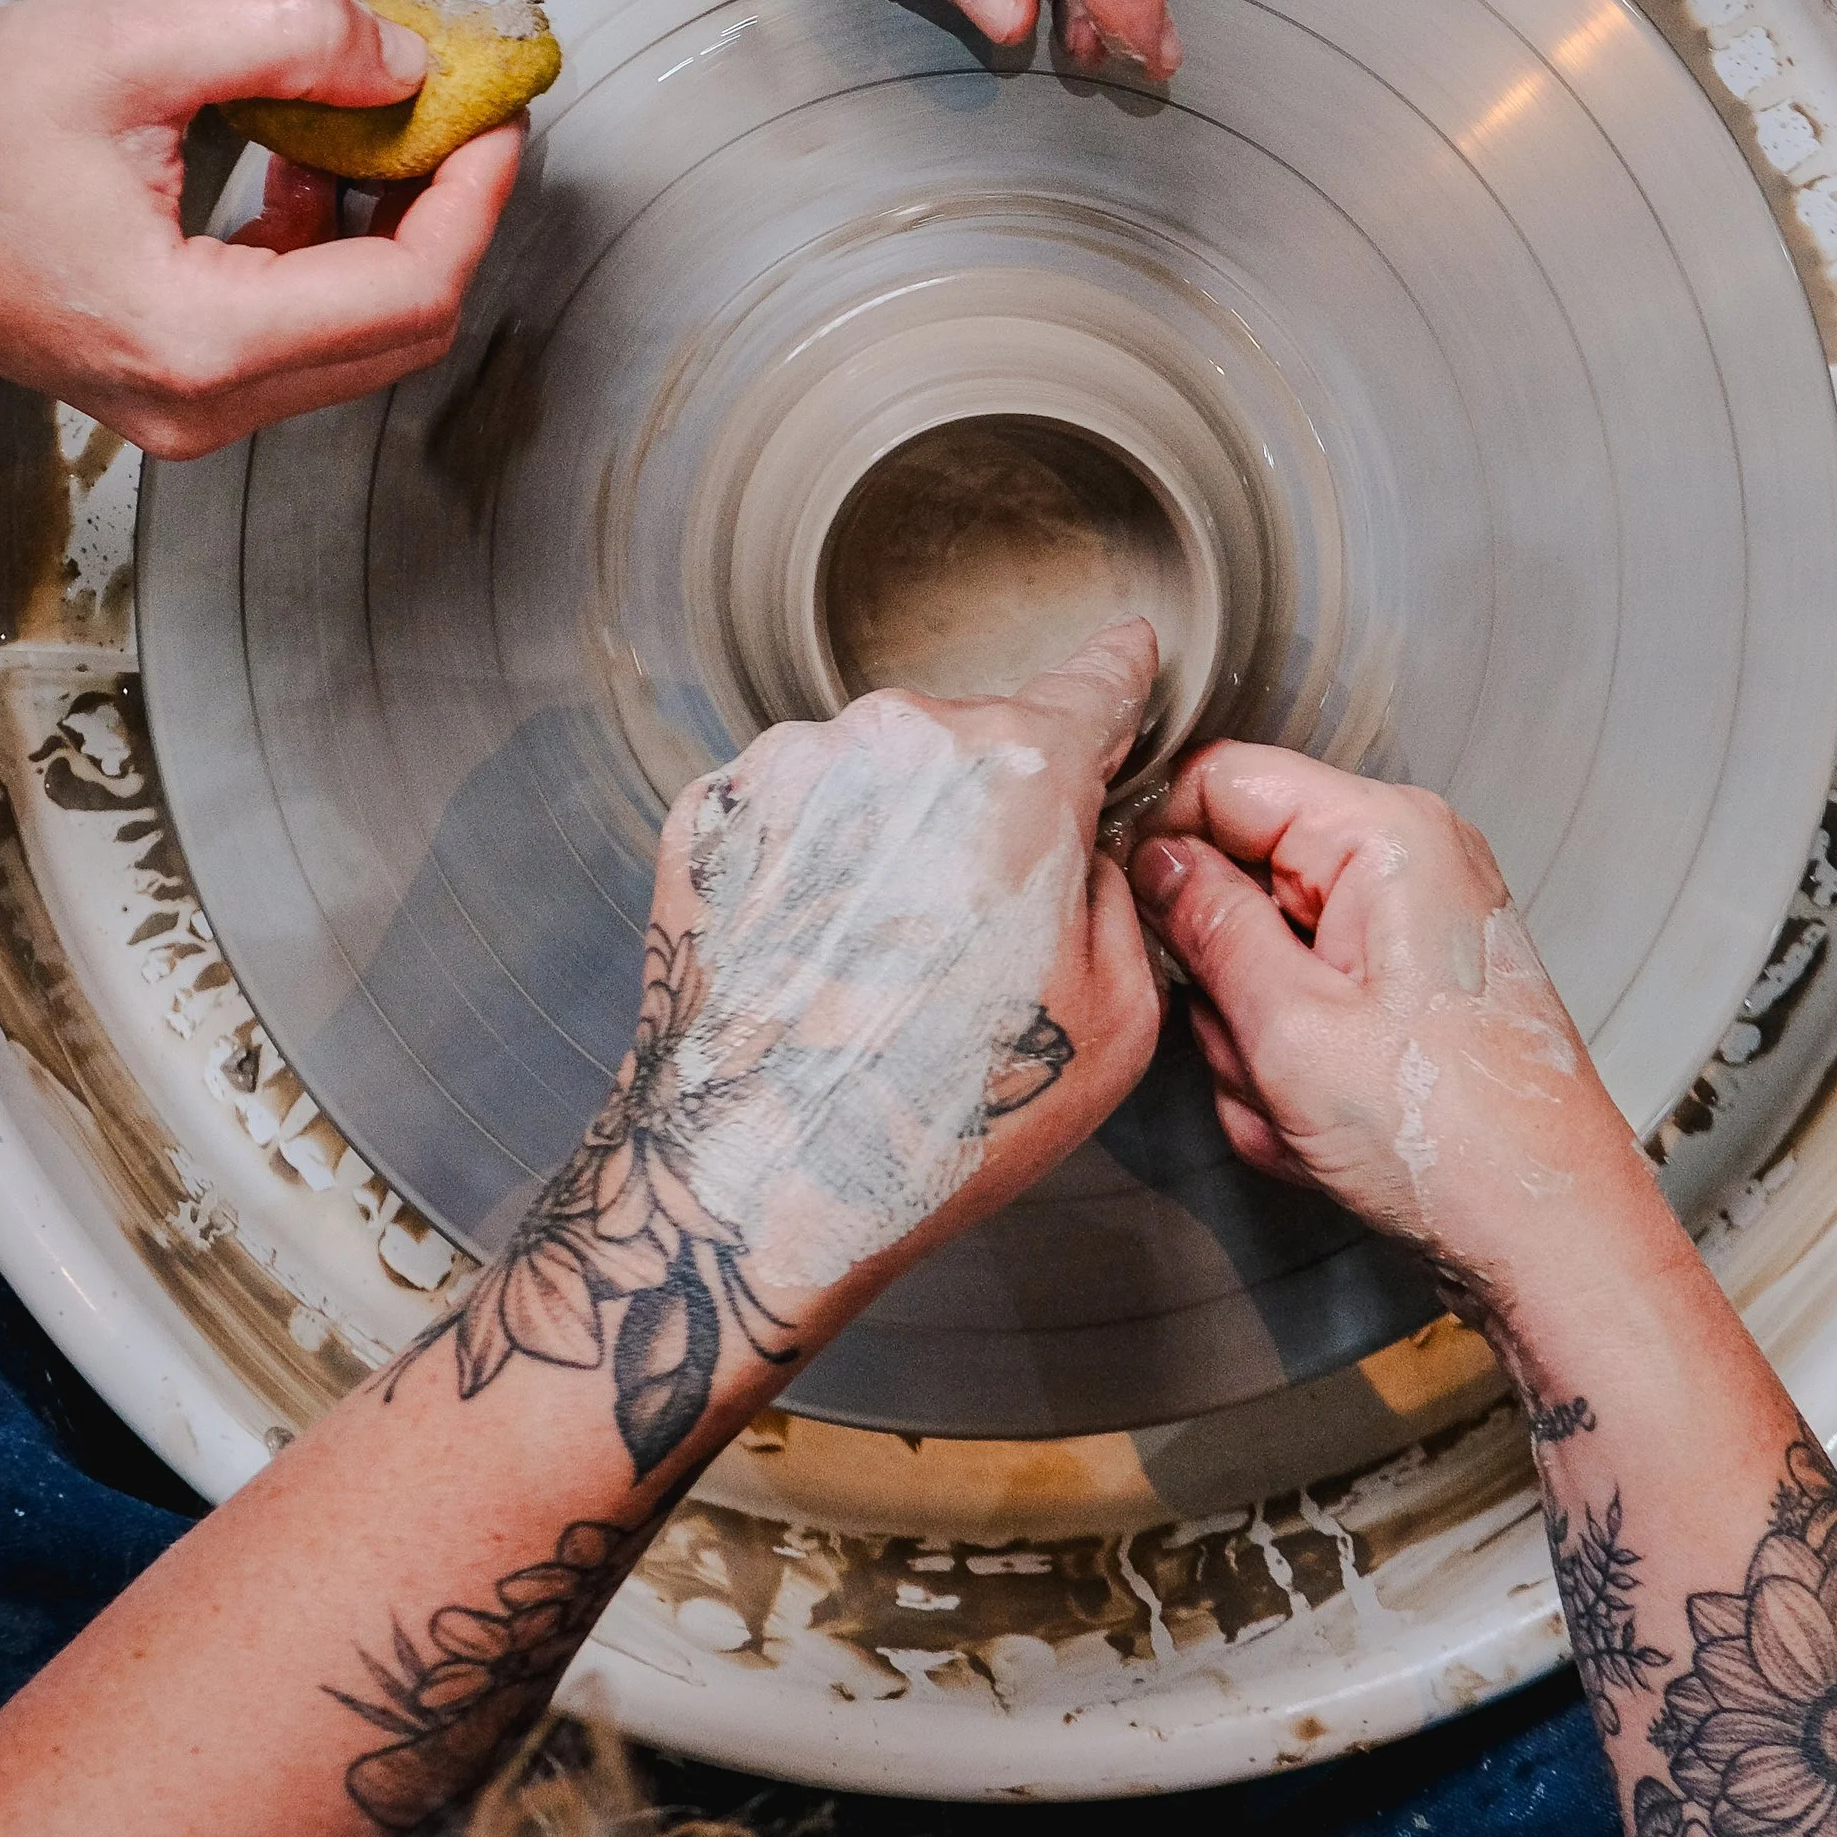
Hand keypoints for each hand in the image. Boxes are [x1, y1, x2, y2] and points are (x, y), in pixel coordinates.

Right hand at [0, 0, 520, 455]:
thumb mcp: (136, 45)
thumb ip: (293, 36)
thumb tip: (404, 55)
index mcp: (198, 339)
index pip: (413, 287)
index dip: (475, 191)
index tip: (494, 112)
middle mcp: (198, 400)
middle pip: (403, 325)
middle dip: (445, 207)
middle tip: (458, 108)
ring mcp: (180, 403)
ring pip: (356, 330)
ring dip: (385, 222)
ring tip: (369, 116)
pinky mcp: (164, 378)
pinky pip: (294, 326)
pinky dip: (323, 243)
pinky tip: (300, 159)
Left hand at [627, 624, 1163, 1365]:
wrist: (749, 1175)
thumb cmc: (941, 1112)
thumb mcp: (1117, 1018)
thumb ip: (1120, 892)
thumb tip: (1086, 846)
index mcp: (1021, 770)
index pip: (1095, 683)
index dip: (1118, 679)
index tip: (1125, 661)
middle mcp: (901, 736)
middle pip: (978, 742)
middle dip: (992, 810)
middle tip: (974, 937)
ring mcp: (792, 763)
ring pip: (878, 774)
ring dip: (892, 837)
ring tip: (878, 966)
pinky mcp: (711, 810)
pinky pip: (794, 809)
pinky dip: (811, 862)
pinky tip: (813, 954)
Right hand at [1132, 746, 1647, 1327]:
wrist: (1550, 1237)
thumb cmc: (1450, 1140)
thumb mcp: (1289, 1029)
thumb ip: (1206, 924)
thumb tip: (1149, 856)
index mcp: (1386, 834)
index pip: (1221, 779)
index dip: (1159, 840)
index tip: (1131, 917)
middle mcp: (1404, 856)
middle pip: (1240, 871)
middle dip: (1223, 976)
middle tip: (1258, 1054)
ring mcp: (1408, 921)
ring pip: (1261, 948)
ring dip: (1255, 1036)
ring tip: (1302, 1102)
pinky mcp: (1406, 980)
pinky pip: (1304, 995)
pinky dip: (1292, 1059)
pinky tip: (1324, 1119)